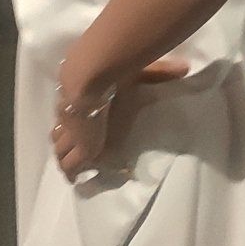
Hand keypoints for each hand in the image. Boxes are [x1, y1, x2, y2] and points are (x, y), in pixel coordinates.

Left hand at [52, 57, 188, 180]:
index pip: (74, 113)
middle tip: (70, 151)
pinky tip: (74, 178)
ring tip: (72, 169)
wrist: (93, 78)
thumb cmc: (116, 73)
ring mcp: (74, 134)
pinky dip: (71, 171)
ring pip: (60, 150)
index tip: (80, 129)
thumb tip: (184, 68)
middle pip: (60, 134)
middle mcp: (74, 118)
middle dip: (63, 143)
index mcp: (85, 99)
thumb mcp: (141, 71)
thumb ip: (163, 71)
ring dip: (64, 158)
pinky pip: (71, 165)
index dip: (74, 123)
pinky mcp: (82, 149)